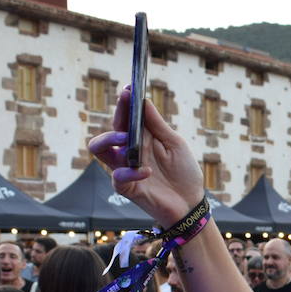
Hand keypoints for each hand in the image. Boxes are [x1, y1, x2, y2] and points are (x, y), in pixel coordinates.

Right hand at [89, 88, 203, 226]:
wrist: (191, 202)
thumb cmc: (184, 172)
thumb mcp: (175, 144)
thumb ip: (157, 125)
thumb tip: (144, 100)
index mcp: (141, 138)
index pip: (125, 117)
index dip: (125, 103)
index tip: (129, 88)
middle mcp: (129, 151)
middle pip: (110, 128)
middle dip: (117, 115)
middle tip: (126, 106)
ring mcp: (125, 168)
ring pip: (99, 149)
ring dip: (111, 139)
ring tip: (127, 137)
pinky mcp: (127, 187)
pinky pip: (118, 176)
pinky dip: (132, 171)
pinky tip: (147, 171)